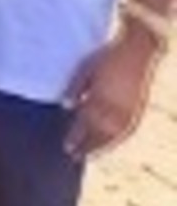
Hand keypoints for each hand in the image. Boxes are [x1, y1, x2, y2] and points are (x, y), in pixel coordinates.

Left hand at [65, 29, 160, 159]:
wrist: (138, 49)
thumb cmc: (107, 56)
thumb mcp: (85, 69)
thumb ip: (75, 88)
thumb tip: (66, 107)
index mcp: (99, 98)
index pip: (84, 124)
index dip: (75, 137)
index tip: (66, 147)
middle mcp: (114, 108)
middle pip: (98, 134)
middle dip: (86, 146)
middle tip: (74, 156)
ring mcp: (129, 109)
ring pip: (113, 136)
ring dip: (101, 147)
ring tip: (90, 155)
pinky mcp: (139, 108)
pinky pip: (127, 130)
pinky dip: (117, 140)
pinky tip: (111, 143)